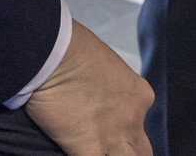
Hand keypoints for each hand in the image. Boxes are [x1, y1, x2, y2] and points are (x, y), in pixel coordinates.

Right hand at [25, 21, 152, 155]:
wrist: (53, 52)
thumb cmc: (74, 49)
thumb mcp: (109, 69)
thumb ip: (113, 90)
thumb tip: (101, 101)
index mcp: (140, 95)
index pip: (140, 123)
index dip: (124, 130)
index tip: (108, 130)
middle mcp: (133, 117)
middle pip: (142, 153)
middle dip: (129, 153)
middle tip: (110, 148)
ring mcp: (112, 135)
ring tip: (96, 150)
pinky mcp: (86, 146)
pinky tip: (75, 152)